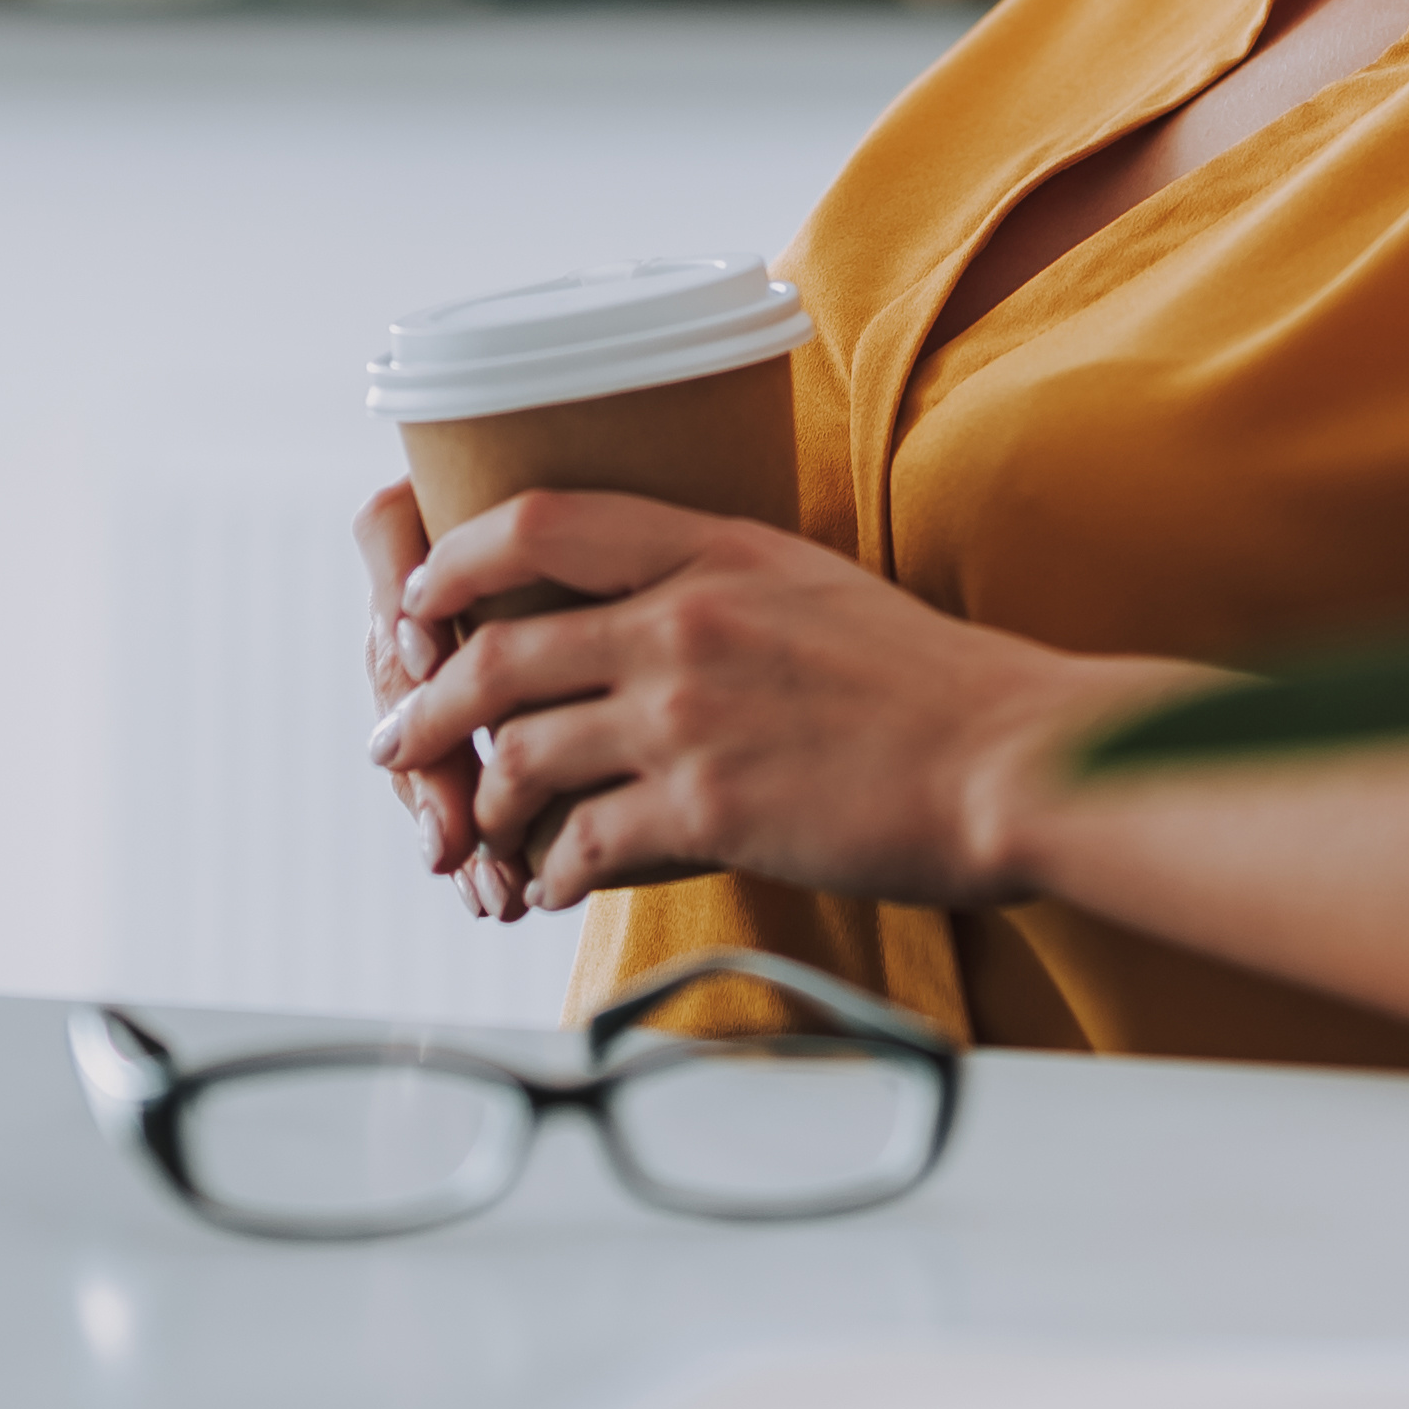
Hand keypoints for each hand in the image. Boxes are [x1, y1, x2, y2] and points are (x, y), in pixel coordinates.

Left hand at [367, 492, 1204, 915]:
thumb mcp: (818, 583)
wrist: (1012, 760)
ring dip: (487, 802)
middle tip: (397, 738)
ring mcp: (693, 716)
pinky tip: (551, 887)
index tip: (418, 598)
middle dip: (428, 705)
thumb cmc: (934, 684)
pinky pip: (583, 845)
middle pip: (502, 654)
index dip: (454, 562)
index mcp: (717, 548)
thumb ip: (724, 579)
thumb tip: (648, 597)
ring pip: (528, 756)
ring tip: (481, 828)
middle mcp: (688, 621)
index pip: (540, 521)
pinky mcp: (712, 810)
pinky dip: (551, 872)